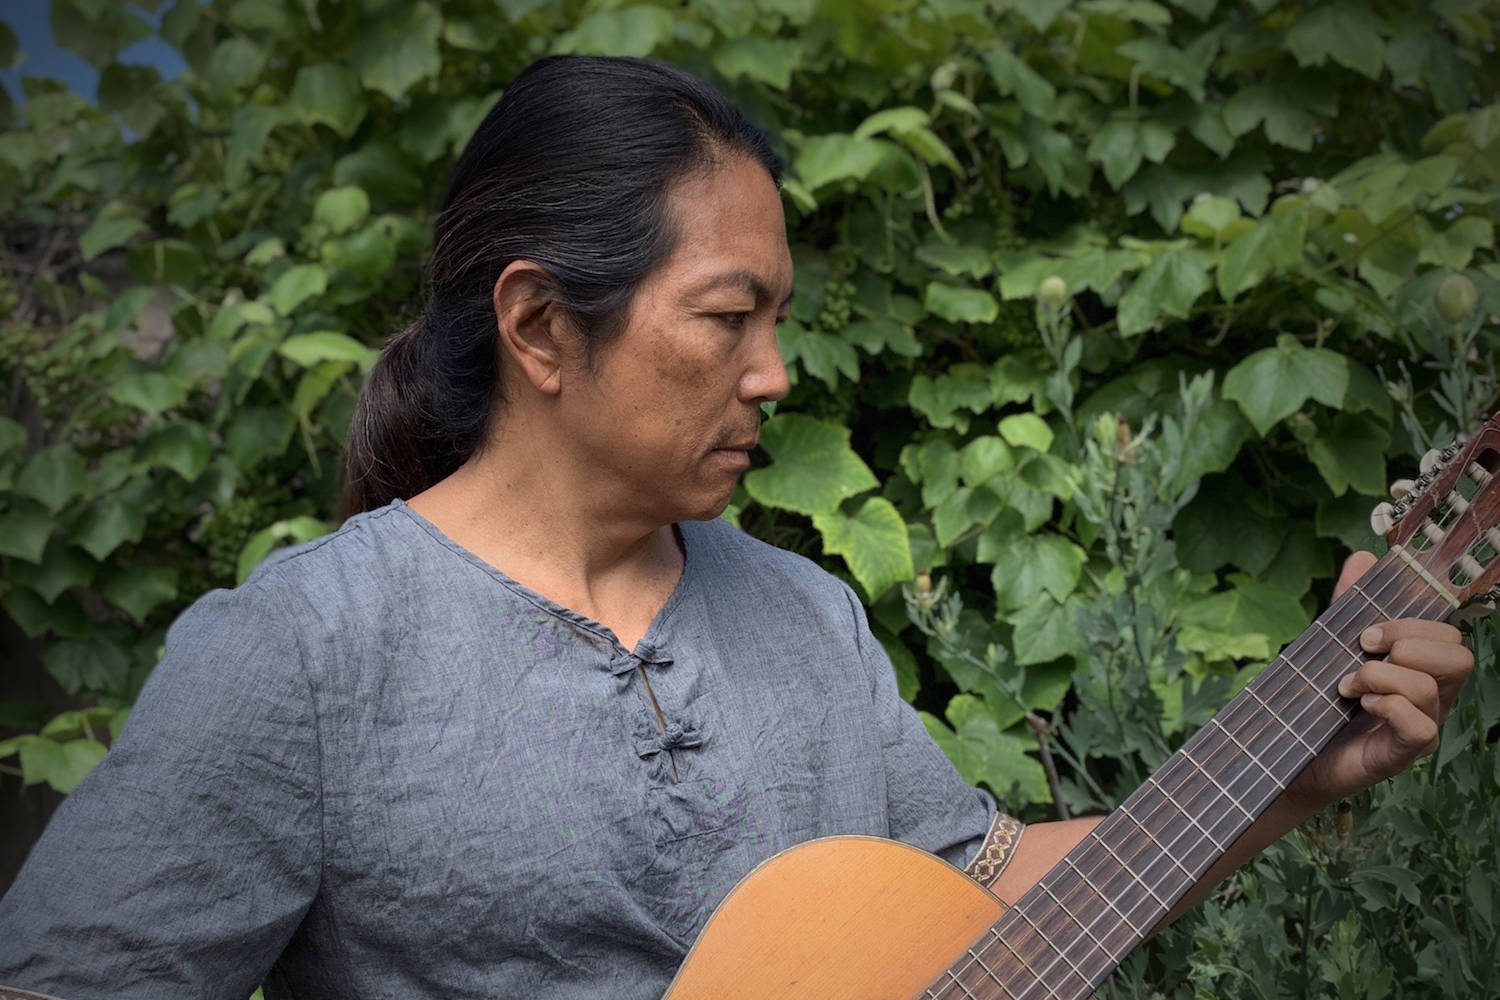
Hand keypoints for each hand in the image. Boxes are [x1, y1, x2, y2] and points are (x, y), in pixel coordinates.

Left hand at [1285, 551, 1476, 810]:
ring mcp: (1422, 727)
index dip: (1413, 624)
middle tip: (1363, 652)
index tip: (1367, 632)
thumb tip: (1363, 556)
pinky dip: (1387, 706)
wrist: (1290, 753)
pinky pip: (1421, 726)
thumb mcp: (1333, 643)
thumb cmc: (1319, 699)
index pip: (1449, 636)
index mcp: (1421, 669)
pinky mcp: (1403, 754)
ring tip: (1347, 685)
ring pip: (1433, 688)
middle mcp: (1432, 698)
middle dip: (1407, 644)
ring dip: (1381, 675)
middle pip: (1459, 657)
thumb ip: (1349, 603)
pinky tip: (1360, 705)